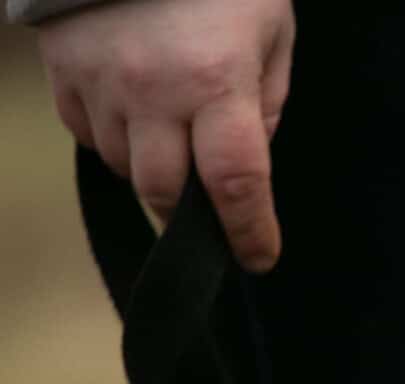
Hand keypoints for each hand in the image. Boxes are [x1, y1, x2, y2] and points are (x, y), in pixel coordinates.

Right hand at [38, 0, 296, 272]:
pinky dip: (115, 137)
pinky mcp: (62, 70)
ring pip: (124, 166)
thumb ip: (267, 102)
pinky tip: (136, 109)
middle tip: (211, 209)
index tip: (258, 258)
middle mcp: (154, 91)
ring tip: (175, 131)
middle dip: (190, 213)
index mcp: (217, 82)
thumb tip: (251, 158)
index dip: (248, 232)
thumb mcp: (270, 32)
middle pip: (164, 191)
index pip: (234, 183)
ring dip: (154, 167)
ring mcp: (100, 82)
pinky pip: (88, 133)